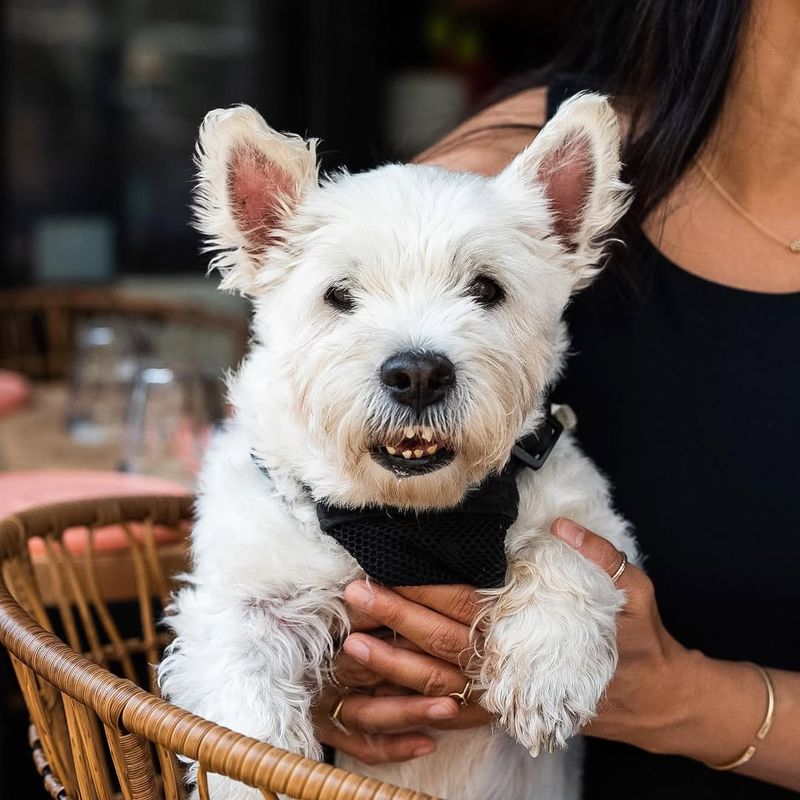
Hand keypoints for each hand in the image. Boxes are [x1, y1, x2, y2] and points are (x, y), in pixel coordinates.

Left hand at [316, 519, 778, 770]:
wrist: (658, 700)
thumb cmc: (642, 640)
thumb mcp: (633, 589)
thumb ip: (597, 556)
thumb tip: (561, 525)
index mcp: (532, 629)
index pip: (469, 604)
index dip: (426, 588)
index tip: (390, 568)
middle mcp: (512, 665)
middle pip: (442, 640)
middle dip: (395, 618)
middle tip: (355, 596)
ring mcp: (506, 694)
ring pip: (439, 683)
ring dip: (394, 666)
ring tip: (354, 646)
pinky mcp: (506, 711)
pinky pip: (454, 715)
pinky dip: (418, 711)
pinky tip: (385, 699)